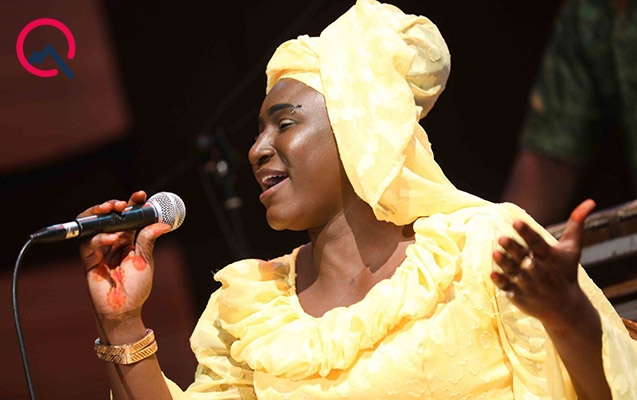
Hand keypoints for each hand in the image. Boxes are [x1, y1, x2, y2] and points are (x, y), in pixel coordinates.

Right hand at [78, 191, 171, 321]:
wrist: (124, 310)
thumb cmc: (136, 288)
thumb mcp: (145, 260)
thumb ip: (148, 240)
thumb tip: (162, 223)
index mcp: (128, 240)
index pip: (128, 217)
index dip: (133, 205)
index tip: (141, 195)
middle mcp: (112, 241)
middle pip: (108, 217)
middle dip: (113, 205)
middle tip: (123, 203)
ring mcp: (99, 250)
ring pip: (93, 224)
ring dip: (102, 214)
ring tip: (114, 209)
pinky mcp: (88, 260)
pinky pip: (89, 242)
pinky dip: (101, 237)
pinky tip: (114, 238)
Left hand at [491, 199, 595, 324]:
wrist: (566, 308)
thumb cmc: (566, 271)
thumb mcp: (572, 249)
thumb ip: (576, 225)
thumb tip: (590, 201)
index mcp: (550, 257)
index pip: (537, 242)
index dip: (526, 232)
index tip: (516, 222)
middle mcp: (540, 270)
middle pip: (524, 257)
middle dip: (513, 248)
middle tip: (501, 237)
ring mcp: (529, 285)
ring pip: (514, 272)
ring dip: (504, 263)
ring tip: (494, 252)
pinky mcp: (521, 296)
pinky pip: (508, 288)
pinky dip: (501, 282)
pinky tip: (492, 273)